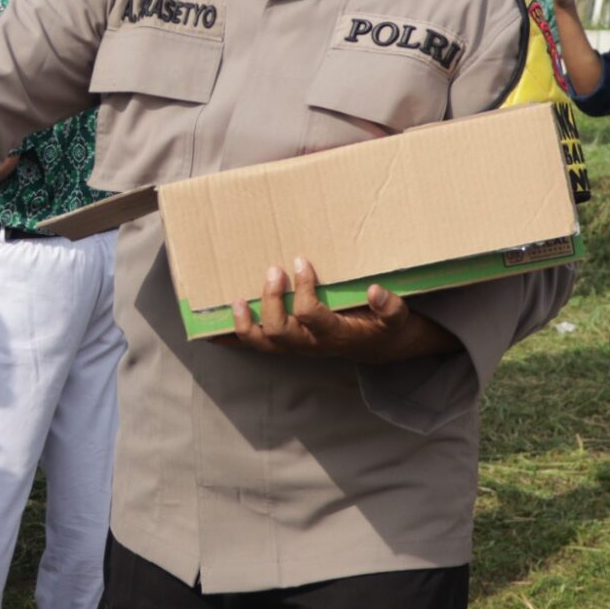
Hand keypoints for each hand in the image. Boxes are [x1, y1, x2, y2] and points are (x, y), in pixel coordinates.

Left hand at [216, 257, 438, 361]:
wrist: (380, 347)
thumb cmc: (386, 327)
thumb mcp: (398, 318)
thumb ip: (391, 307)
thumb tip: (376, 291)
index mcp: (337, 335)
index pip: (311, 316)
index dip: (303, 290)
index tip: (300, 261)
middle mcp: (312, 345)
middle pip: (280, 332)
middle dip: (271, 301)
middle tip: (273, 270)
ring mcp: (297, 346)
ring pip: (263, 343)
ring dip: (245, 323)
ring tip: (236, 299)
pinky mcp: (287, 344)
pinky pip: (257, 345)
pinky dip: (233, 339)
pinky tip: (211, 331)